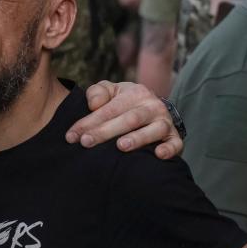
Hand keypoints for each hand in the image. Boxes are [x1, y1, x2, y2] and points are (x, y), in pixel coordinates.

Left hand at [66, 81, 182, 159]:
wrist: (153, 110)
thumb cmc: (124, 103)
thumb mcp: (110, 92)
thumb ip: (98, 92)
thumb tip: (94, 104)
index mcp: (135, 93)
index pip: (109, 108)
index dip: (89, 122)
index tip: (71, 136)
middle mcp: (152, 106)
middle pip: (128, 119)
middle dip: (106, 131)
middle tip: (86, 142)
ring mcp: (165, 122)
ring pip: (153, 130)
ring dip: (138, 138)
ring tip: (121, 146)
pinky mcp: (175, 138)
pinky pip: (175, 144)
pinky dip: (169, 149)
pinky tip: (158, 155)